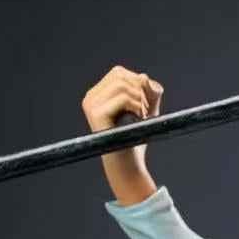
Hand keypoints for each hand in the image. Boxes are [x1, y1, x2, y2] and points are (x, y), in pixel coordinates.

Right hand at [81, 66, 163, 204]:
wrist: (128, 164)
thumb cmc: (136, 138)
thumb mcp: (146, 109)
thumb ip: (149, 90)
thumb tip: (143, 77)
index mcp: (97, 94)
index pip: (119, 73)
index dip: (137, 82)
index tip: (146, 103)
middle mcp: (90, 98)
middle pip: (120, 76)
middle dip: (140, 90)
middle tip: (146, 110)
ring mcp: (91, 106)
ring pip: (122, 84)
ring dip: (140, 99)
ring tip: (143, 115)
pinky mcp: (97, 115)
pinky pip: (123, 98)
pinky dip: (137, 106)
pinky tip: (140, 119)